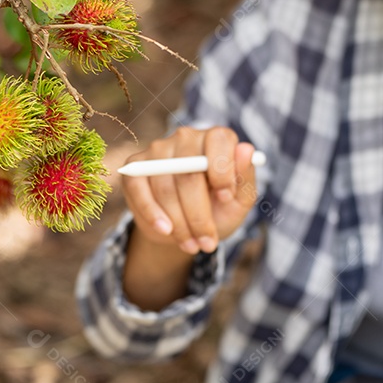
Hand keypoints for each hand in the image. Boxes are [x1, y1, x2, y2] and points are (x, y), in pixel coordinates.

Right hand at [123, 126, 257, 254]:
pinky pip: (139, 190)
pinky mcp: (135, 166)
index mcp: (215, 139)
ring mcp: (157, 150)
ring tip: (191, 245)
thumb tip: (247, 150)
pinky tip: (165, 231)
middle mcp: (185, 137)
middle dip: (199, 214)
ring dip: (179, 223)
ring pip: (165, 187)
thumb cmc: (217, 209)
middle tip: (207, 243)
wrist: (187, 226)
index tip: (226, 198)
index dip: (222, 171)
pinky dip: (152, 214)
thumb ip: (245, 177)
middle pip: (188, 173)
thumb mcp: (239, 200)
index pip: (219, 139)